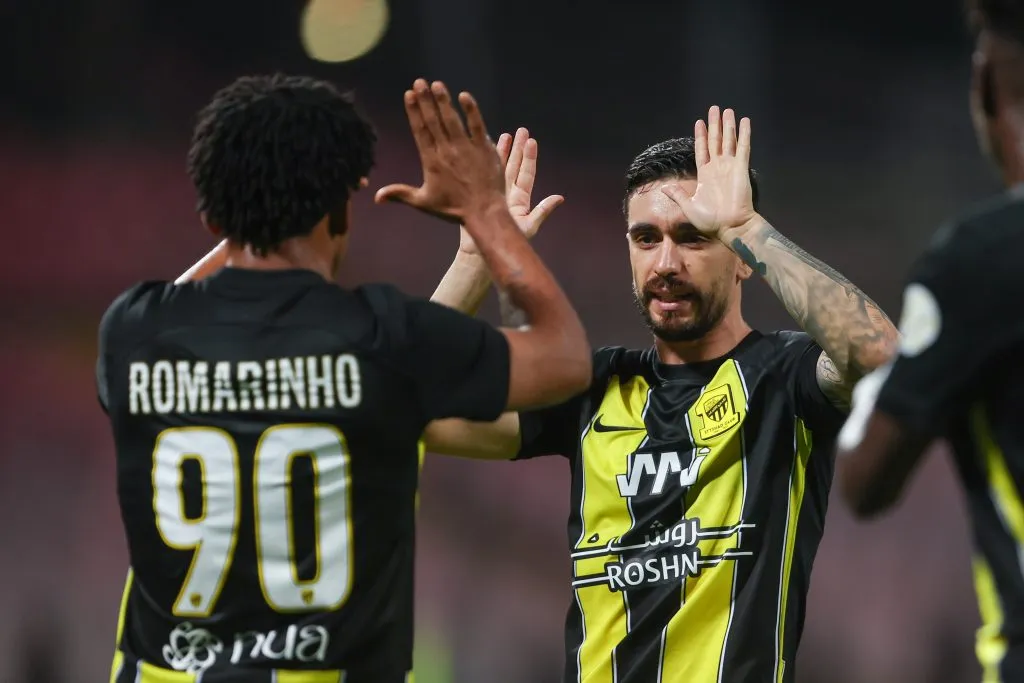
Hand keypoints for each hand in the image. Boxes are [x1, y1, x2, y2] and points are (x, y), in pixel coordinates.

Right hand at [375, 79, 504, 222]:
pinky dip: (471, 111)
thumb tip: (376, 197)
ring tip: (436, 84)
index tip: (408, 94)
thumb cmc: (453, 210)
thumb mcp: (423, 202)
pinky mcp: (484, 149)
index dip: (413, 111)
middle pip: (433, 121)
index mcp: (431, 161)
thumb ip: (400, 194)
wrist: (483, 212)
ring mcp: (466, 148)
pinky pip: (476, 126)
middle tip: (419, 82)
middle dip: (425, 100)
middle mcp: (446, 151)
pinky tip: (464, 96)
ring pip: (452, 120)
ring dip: (443, 101)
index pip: (420, 131)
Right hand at [459, 127, 563, 254]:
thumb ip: (542, 212)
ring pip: (500, 168)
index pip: (527, 173)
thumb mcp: (528, 226)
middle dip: (518, 148)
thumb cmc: (507, 243)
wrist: (483, 251)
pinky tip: (485, 149)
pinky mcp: (482, 194)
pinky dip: (486, 162)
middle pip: (515, 166)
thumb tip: (560, 198)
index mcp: (521, 199)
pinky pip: (484, 175)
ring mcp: (495, 193)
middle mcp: (509, 193)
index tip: (532, 141)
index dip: (530, 158)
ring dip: (503, 151)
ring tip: (505, 135)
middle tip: (522, 130)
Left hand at [660, 106, 758, 239]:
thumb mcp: (688, 206)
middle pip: (715, 141)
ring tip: (727, 110)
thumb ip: (678, 194)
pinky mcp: (741, 169)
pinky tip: (744, 121)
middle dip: (714, 125)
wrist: (729, 227)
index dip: (700, 136)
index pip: (702, 150)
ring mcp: (730, 167)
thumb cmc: (710, 220)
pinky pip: (743, 148)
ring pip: (729, 141)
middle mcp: (717, 168)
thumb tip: (664, 187)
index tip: (699, 122)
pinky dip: (744, 134)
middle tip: (714, 109)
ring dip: (728, 125)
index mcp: (705, 175)